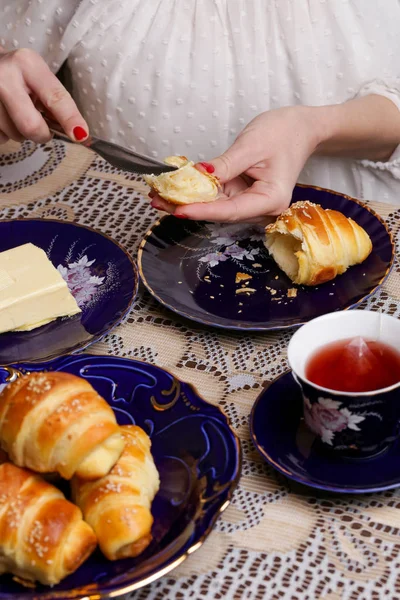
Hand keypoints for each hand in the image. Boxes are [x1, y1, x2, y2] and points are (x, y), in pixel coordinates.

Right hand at [0, 48, 87, 143]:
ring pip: (14, 135)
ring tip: (13, 112)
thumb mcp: (37, 77)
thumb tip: (76, 132)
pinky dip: (5, 133)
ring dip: (20, 132)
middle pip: (31, 126)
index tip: (81, 135)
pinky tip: (2, 116)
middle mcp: (4, 76)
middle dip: (41, 134)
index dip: (70, 119)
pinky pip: (0, 137)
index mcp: (27, 64)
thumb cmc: (16, 74)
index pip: (55, 97)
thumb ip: (55, 101)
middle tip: (42, 130)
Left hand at [150, 106, 320, 222]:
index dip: (202, 211)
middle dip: (188, 206)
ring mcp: (250, 201)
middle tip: (157, 200)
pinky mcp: (242, 192)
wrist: (301, 127)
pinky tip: (175, 187)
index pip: (230, 210)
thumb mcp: (251, 146)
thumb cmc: (284, 133)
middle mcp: (260, 207)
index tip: (177, 209)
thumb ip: (225, 165)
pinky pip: (217, 195)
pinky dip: (197, 191)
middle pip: (219, 212)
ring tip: (158, 194)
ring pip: (215, 205)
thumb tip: (199, 176)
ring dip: (188, 200)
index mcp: (270, 200)